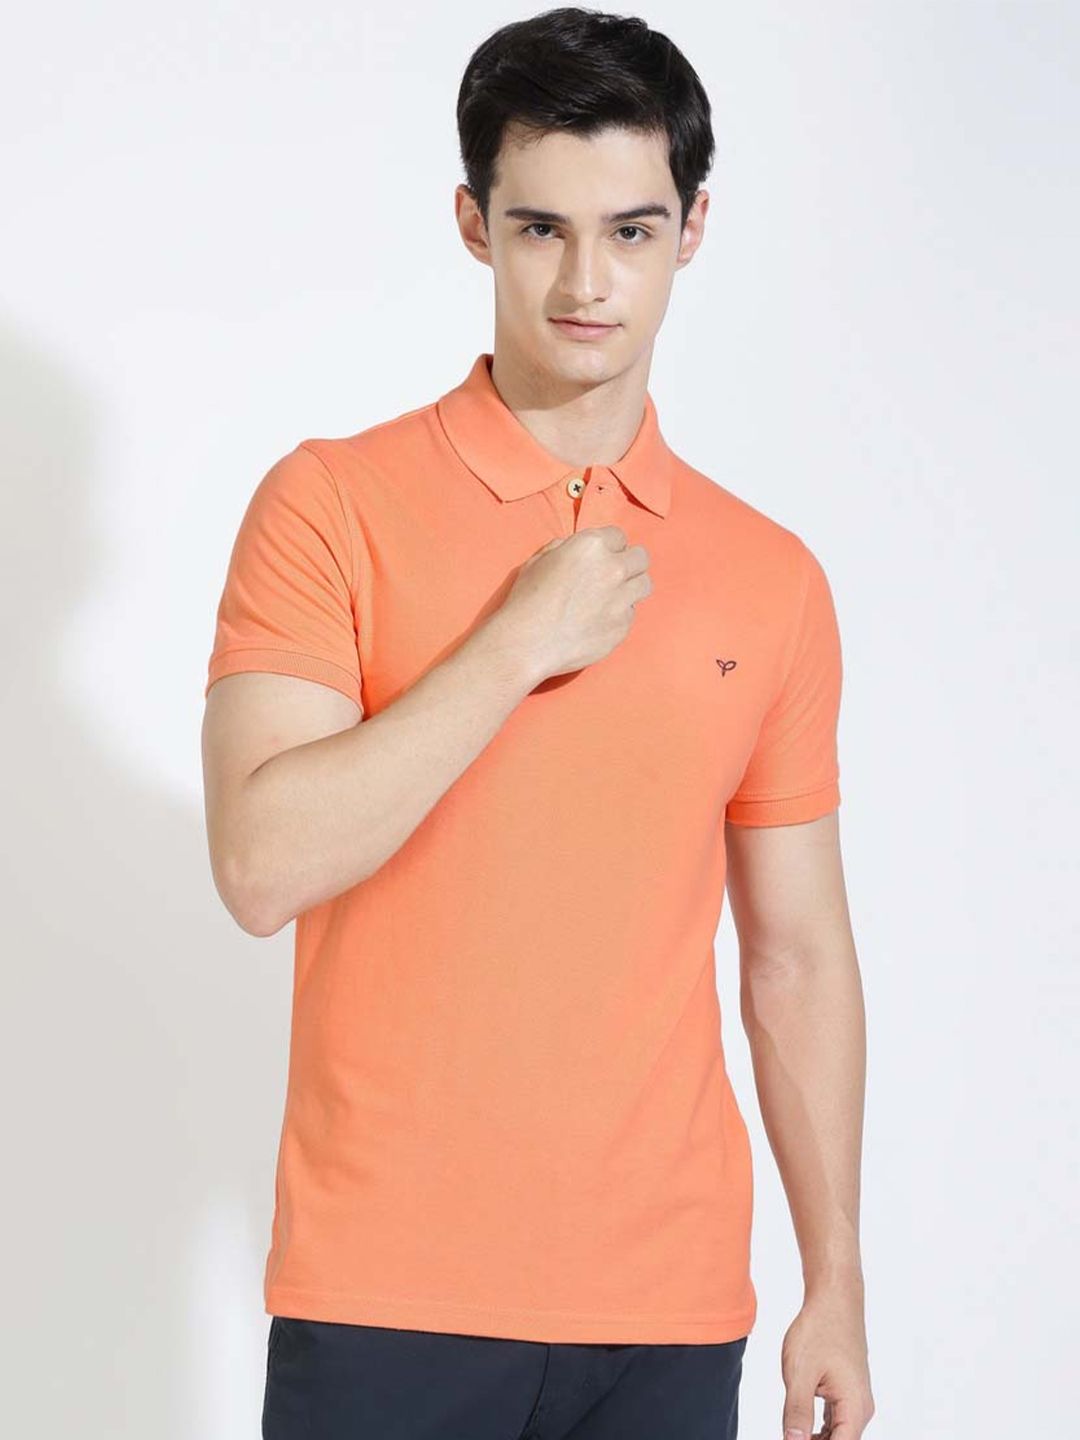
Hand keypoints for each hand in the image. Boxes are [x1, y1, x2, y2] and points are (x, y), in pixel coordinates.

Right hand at [498, 525, 651, 683]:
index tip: (601, 558)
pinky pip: (631, 614)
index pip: (619, 536)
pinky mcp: (623, 626)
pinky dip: (619, 615)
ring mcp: (622, 599)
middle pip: (640, 558)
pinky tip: (598, 621)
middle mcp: (613, 569)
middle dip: (628, 563)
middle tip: (612, 576)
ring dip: (630, 587)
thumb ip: (564, 548)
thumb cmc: (526, 600)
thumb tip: (574, 548)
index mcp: (592, 546)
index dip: (609, 547)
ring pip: (644, 585)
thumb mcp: (539, 561)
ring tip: (611, 597)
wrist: (526, 643)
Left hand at [780, 1280, 874, 1438]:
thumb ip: (797, 1413)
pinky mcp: (846, 1391)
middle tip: (788, 1437)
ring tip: (791, 1435)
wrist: (834, 1299)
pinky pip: (835, 1420)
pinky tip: (800, 1430)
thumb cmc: (819, 1330)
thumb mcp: (800, 1373)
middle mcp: (860, 1409)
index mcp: (854, 1409)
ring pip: (837, 1435)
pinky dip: (818, 1429)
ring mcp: (855, 1400)